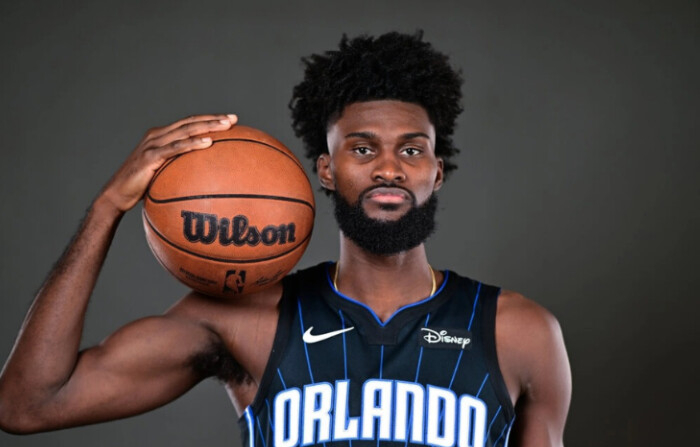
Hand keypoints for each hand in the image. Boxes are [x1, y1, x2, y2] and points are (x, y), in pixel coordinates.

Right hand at [99, 114, 237, 212]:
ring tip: (226, 126)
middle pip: (190, 122)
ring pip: (185, 131)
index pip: (189, 123)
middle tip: (233, 119)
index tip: (230, 120)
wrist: (117, 195)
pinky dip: (192, 144)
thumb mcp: (164, 174)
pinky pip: (175, 148)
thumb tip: (204, 178)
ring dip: (207, 127)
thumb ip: (179, 169)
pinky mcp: (150, 156)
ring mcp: (153, 144)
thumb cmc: (142, 188)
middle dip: (213, 119)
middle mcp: (157, 135)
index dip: (209, 119)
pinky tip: (208, 143)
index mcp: (161, 136)